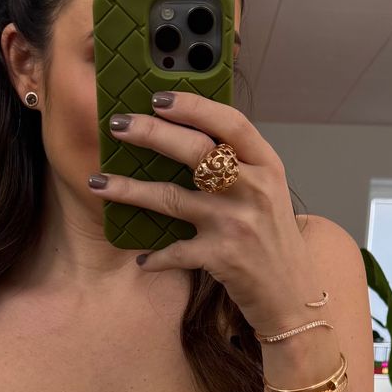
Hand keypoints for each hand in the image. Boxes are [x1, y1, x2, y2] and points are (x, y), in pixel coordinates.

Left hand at [88, 89, 321, 332]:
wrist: (292, 294)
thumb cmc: (273, 239)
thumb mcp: (268, 191)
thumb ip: (239, 164)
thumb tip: (186, 134)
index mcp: (267, 166)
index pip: (230, 123)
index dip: (193, 107)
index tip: (159, 97)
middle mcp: (253, 190)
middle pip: (195, 151)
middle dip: (151, 133)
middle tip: (119, 124)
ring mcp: (236, 223)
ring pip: (172, 197)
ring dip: (129, 189)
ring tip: (98, 182)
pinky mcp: (221, 257)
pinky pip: (175, 251)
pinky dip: (155, 257)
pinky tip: (142, 259)